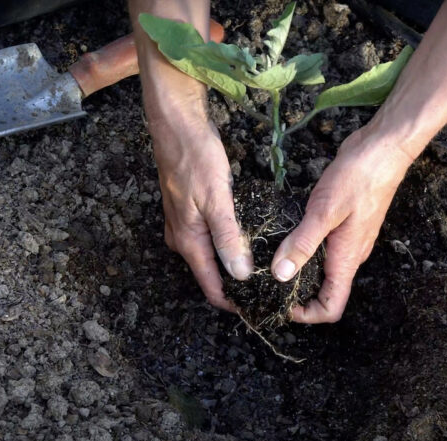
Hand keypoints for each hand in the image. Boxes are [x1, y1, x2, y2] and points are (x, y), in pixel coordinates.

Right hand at [147, 96, 252, 311]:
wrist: (176, 126)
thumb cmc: (195, 159)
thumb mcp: (216, 200)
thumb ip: (228, 239)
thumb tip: (240, 275)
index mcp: (188, 241)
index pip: (211, 287)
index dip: (233, 302)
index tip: (258, 308)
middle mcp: (182, 239)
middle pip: (211, 274)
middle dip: (236, 283)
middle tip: (269, 286)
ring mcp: (184, 225)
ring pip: (211, 255)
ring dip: (233, 262)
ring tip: (265, 266)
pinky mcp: (190, 211)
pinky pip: (210, 237)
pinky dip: (228, 243)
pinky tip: (249, 239)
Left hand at [270, 123, 415, 322]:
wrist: (383, 149)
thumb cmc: (359, 177)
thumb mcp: (325, 211)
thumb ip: (303, 243)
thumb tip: (281, 275)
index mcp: (346, 259)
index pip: (331, 307)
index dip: (306, 314)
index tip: (281, 304)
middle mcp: (349, 255)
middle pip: (324, 291)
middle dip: (297, 293)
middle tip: (266, 282)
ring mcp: (348, 239)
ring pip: (323, 269)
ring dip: (299, 270)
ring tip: (270, 259)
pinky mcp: (343, 223)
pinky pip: (323, 246)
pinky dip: (304, 247)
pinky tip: (286, 234)